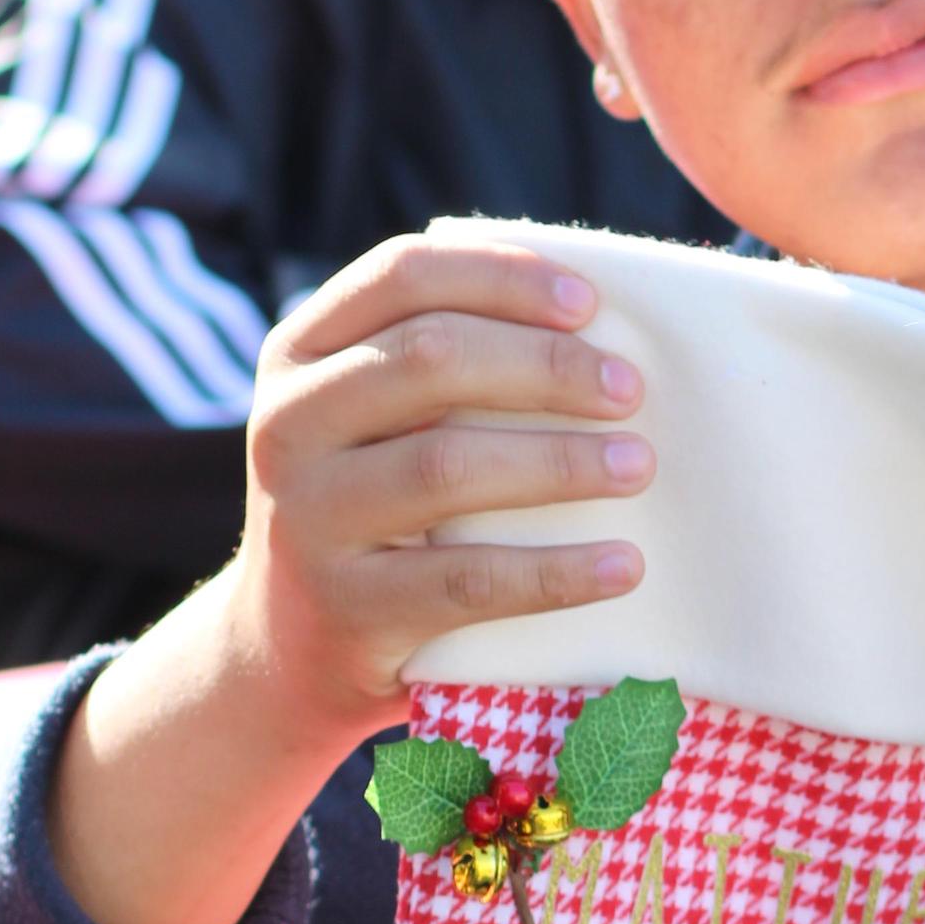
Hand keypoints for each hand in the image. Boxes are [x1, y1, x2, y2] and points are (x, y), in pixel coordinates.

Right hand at [47, 240, 650, 923]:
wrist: (290, 647)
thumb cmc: (375, 505)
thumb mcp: (375, 420)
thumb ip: (444, 364)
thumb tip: (598, 328)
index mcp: (299, 352)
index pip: (401, 276)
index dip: (500, 278)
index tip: (589, 304)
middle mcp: (287, 425)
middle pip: (428, 359)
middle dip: (545, 367)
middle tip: (630, 391)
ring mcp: (307, 518)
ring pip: (446, 466)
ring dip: (559, 461)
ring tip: (637, 466)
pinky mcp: (347, 607)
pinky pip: (468, 581)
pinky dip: (557, 572)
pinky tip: (623, 565)